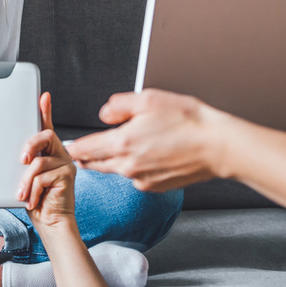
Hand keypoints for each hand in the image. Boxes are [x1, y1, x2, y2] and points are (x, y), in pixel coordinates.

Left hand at [18, 92, 76, 230]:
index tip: (43, 97)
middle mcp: (60, 155)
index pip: (46, 128)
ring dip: (26, 181)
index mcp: (49, 153)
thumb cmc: (37, 202)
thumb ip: (25, 165)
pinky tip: (32, 200)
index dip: (45, 111)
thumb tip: (16, 156)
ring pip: (39, 161)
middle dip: (30, 145)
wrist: (51, 224)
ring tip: (22, 194)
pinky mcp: (68, 175)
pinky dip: (33, 190)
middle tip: (21, 160)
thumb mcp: (25, 179)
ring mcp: (66, 164)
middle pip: (45, 136)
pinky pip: (43, 176)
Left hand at [66, 89, 236, 191]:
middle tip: (83, 148)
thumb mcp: (148, 99)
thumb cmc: (187, 120)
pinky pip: (135, 177)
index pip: (85, 149)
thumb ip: (118, 106)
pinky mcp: (154, 187)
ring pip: (115, 170)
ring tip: (122, 146)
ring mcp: (141, 180)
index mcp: (122, 143)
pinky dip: (134, 167)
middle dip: (87, 156)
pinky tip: (148, 154)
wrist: (217, 147)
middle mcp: (128, 166)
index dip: (73, 146)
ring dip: (112, 160)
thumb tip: (103, 115)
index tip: (68, 145)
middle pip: (95, 164)